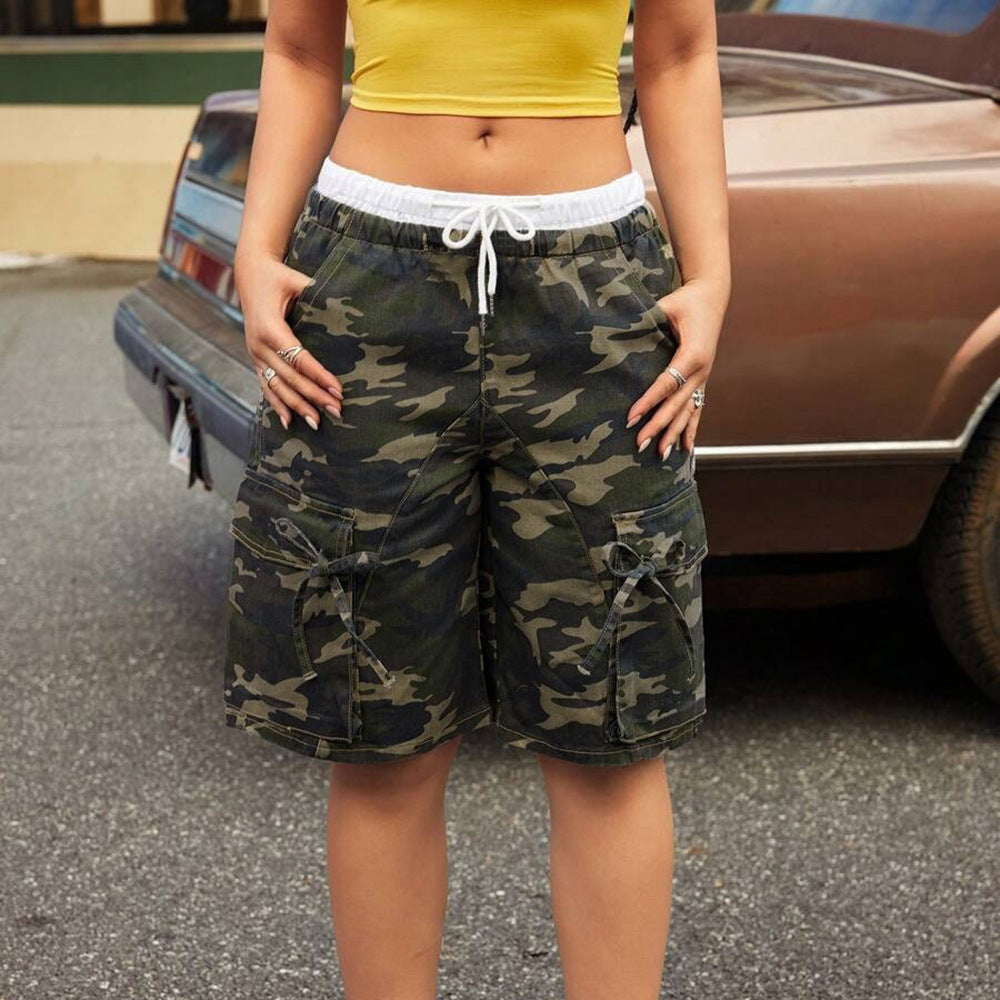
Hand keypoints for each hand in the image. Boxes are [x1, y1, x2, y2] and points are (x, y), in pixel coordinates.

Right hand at [234, 246, 343, 429]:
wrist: (250, 274)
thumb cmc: (278, 276)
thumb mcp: (296, 279)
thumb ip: (316, 292)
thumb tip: (347, 304)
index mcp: (269, 327)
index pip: (298, 358)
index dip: (319, 375)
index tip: (338, 389)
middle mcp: (258, 345)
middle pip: (290, 377)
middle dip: (314, 396)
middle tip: (337, 411)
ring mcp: (254, 354)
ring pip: (277, 386)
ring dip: (298, 406)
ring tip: (318, 423)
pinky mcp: (255, 359)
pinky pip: (265, 385)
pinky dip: (276, 404)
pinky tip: (288, 422)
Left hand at [625, 276, 727, 457]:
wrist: (712, 297)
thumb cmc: (686, 300)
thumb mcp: (666, 305)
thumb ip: (645, 320)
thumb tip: (616, 332)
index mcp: (693, 354)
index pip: (666, 383)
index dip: (648, 402)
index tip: (631, 418)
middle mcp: (702, 370)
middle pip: (677, 404)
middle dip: (658, 426)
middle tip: (639, 444)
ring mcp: (704, 378)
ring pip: (688, 412)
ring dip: (674, 434)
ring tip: (661, 455)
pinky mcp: (702, 380)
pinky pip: (696, 409)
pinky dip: (690, 430)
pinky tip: (686, 449)